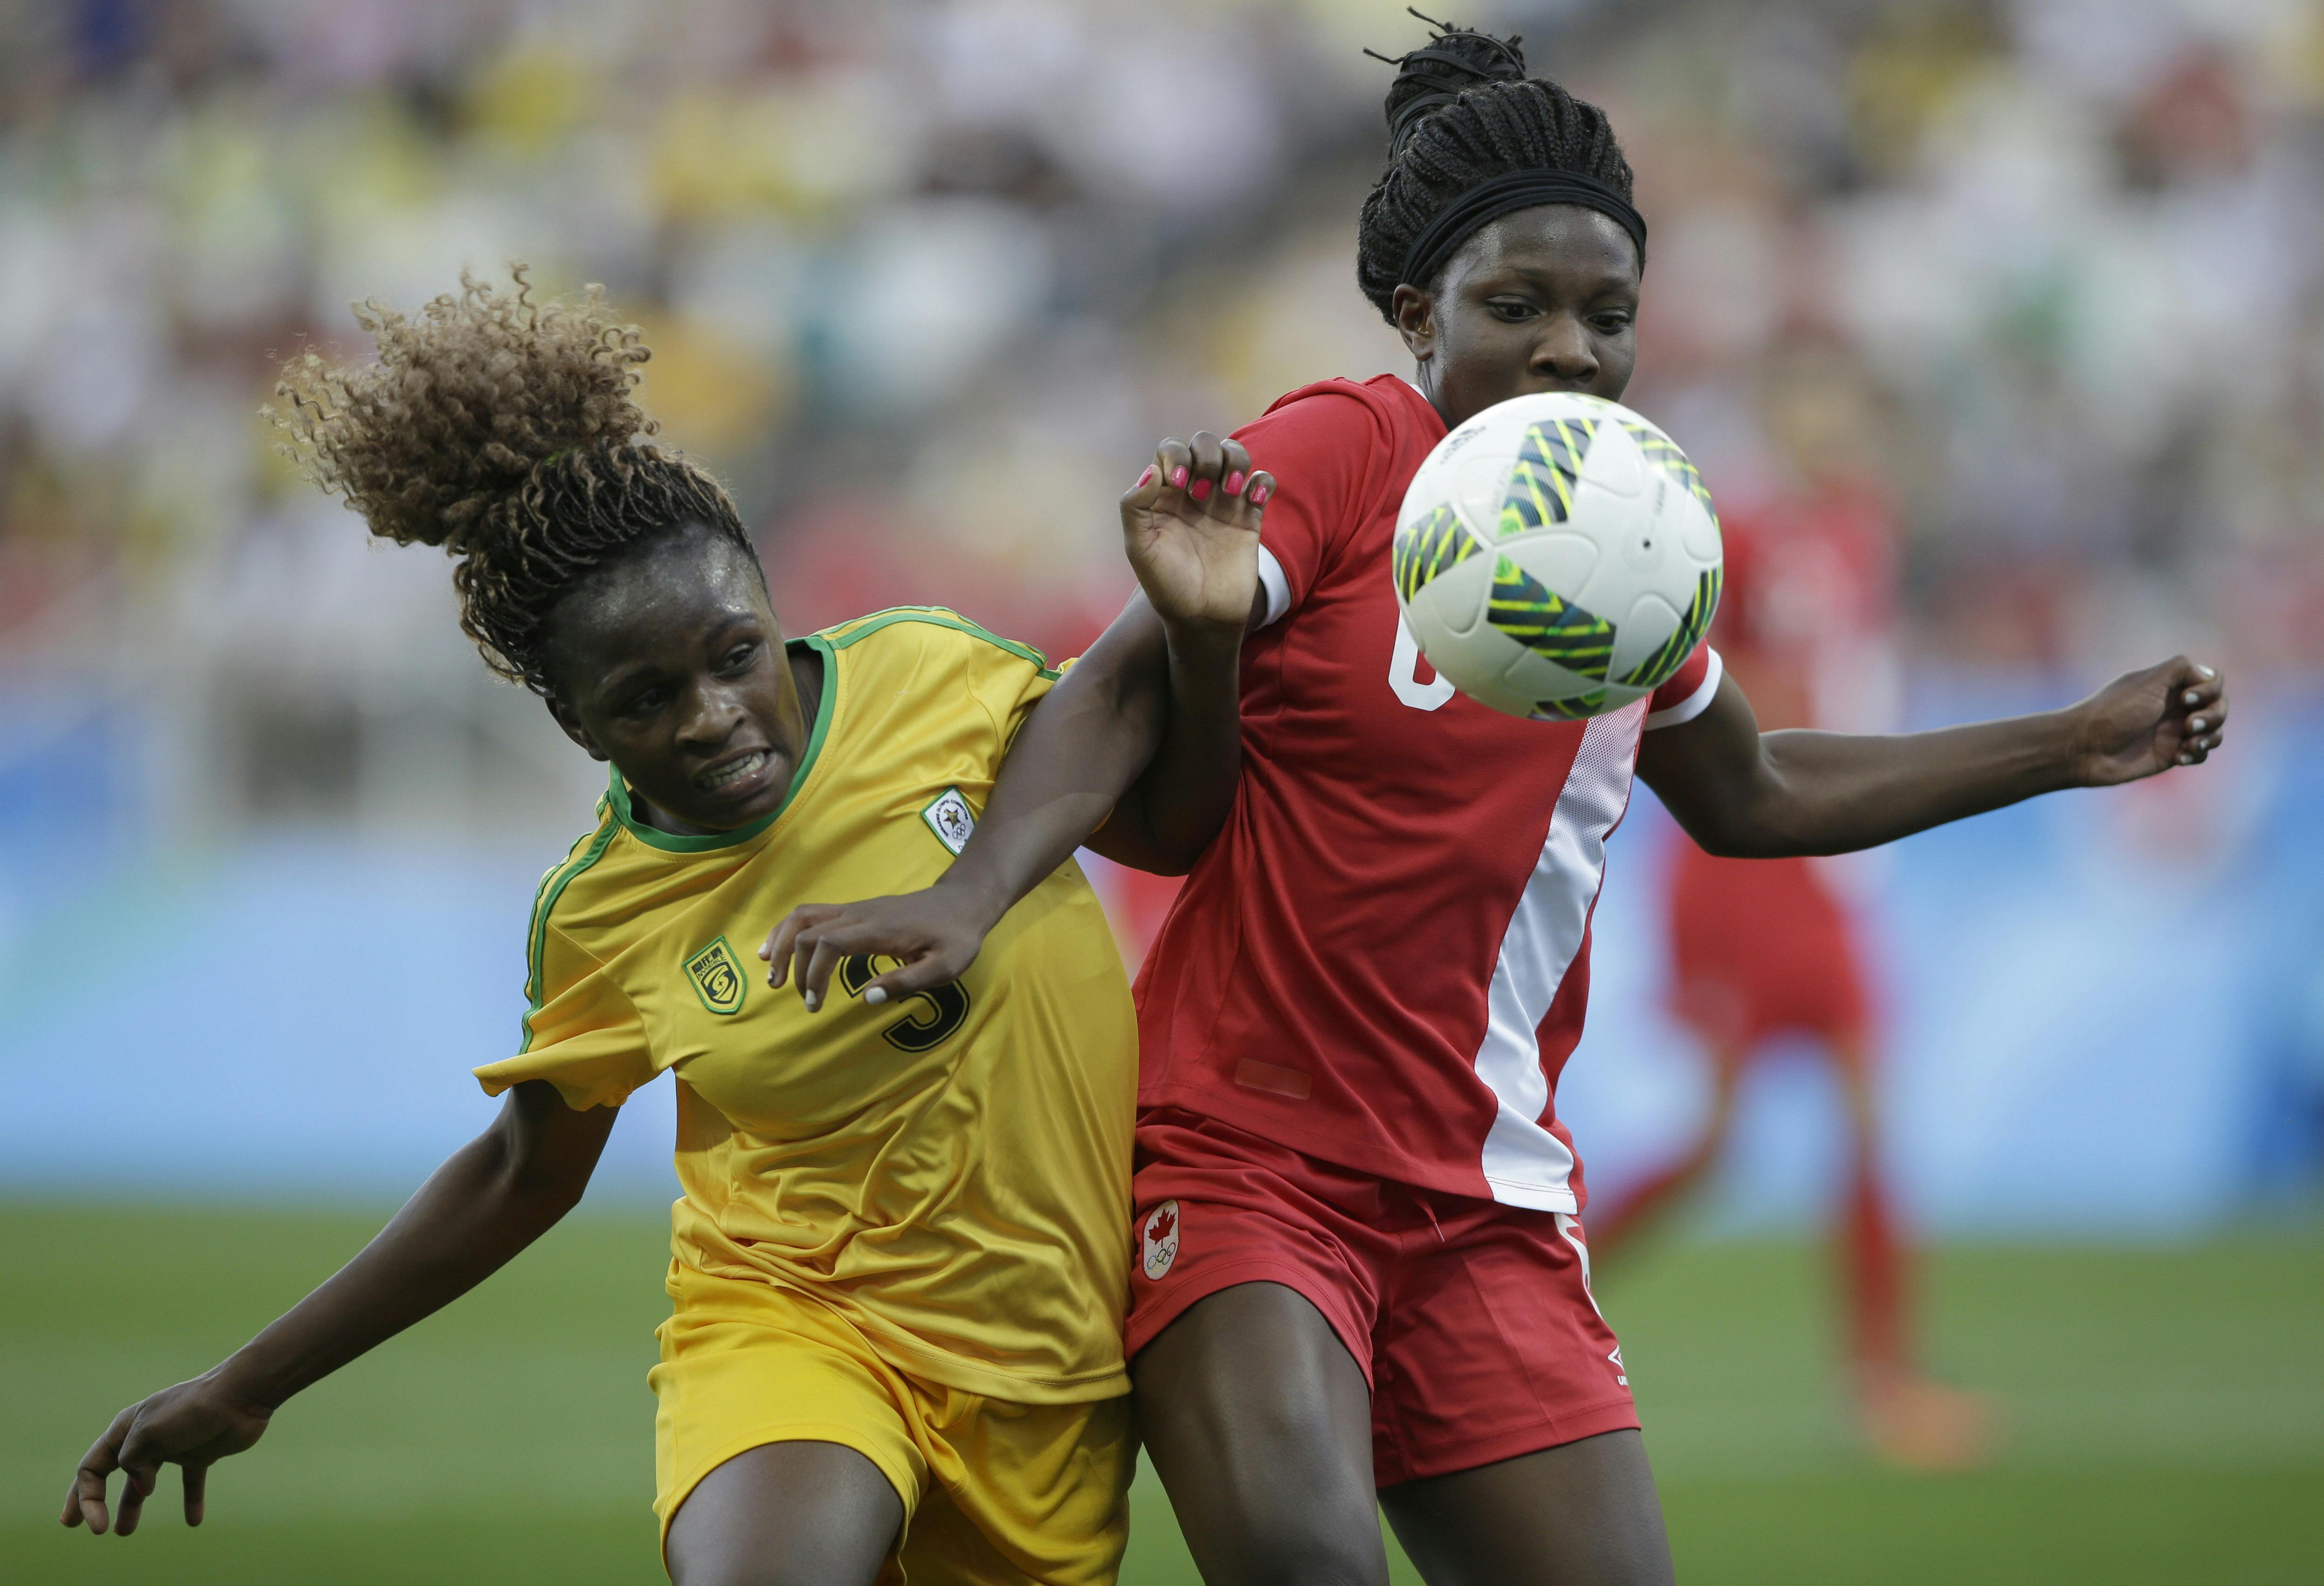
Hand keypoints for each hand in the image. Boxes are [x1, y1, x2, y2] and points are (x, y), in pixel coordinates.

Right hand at [63, 1373, 271, 1535]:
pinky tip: (194, 1521)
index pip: (92, 1467)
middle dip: (92, 1499)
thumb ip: (133, 1462)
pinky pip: (191, 1482)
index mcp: (126, 1428)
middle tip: (79, 1525)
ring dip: (132, 1504)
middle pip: (110, 1473)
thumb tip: (142, 1488)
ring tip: (125, 1532)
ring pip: (145, 1482)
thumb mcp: (149, 1434)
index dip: (86, 1499)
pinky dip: (191, 1500)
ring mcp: (173, 1445)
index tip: (96, 1527)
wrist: (241, 1396)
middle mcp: (145, 1437)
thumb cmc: (192, 1410)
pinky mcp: (201, 1453)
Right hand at [759, 883, 995, 1013]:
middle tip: (794, 997)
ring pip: (804, 916)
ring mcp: (855, 909)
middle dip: (793, 965)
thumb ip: (907, 983)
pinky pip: (812, 914)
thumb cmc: (956, 938)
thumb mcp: (945, 967)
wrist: (963, 903)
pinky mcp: (855, 911)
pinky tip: (780, 949)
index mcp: (879, 930)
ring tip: (771, 972)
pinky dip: (790, 931)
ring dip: (782, 942)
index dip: (814, 974)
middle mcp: (861, 914)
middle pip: (808, 930)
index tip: (815, 1004)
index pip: (829, 944)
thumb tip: (866, 1000)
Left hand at [1121, 432, 1275, 633]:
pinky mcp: (1250, 517)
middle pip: (1204, 444)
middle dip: (1207, 456)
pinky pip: (1262, 481)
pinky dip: (1262, 480)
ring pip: (1235, 455)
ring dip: (1235, 460)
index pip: (1171, 450)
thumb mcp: (1139, 549)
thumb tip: (1152, 471)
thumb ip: (1134, 507)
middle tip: (1203, 494)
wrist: (1202, 618)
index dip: (1176, 457)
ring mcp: (1224, 503)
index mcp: (1164, 495)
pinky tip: (1255, 498)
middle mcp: (1194, 493)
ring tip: (1231, 492)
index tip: (1178, 485)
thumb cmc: (1166, 586)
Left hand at [2070, 656, 2227, 786]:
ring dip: (2211, 736)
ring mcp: (2174, 731)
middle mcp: (2175, 706)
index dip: (2209, 689)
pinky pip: (2200, 754)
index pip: (2212, 681)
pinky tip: (2179, 758)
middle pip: (2219, 706)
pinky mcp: (2170, 755)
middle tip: (2190, 725)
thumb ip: (2179, 669)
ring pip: (2214, 731)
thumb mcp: (2147, 682)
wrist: (2084, 749)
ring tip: (2190, 744)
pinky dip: (2197, 754)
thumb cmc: (2114, 712)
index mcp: (2170, 685)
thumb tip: (2206, 673)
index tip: (2187, 697)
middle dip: (2214, 715)